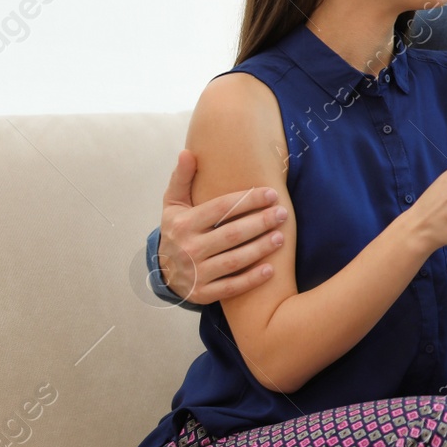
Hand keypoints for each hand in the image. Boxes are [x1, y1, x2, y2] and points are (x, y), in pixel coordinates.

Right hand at [159, 150, 283, 303]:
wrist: (163, 270)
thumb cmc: (177, 229)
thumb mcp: (173, 204)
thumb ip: (182, 179)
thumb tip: (187, 152)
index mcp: (182, 224)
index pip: (220, 208)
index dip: (248, 200)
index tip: (272, 193)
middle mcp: (187, 249)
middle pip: (231, 234)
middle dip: (260, 222)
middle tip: (283, 213)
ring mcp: (195, 273)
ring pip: (234, 260)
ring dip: (260, 249)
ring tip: (281, 237)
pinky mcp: (202, 294)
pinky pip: (230, 287)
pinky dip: (251, 280)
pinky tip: (270, 270)